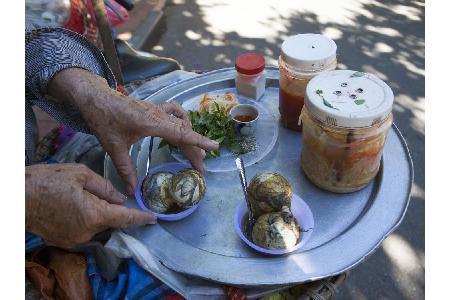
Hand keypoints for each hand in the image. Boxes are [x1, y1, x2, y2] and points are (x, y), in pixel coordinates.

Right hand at [25, 163, 155, 248]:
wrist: (17, 197)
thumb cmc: (48, 180)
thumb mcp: (80, 174)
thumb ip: (105, 187)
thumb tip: (120, 198)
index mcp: (94, 214)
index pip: (125, 218)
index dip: (141, 218)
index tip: (153, 218)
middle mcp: (87, 232)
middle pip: (111, 222)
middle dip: (113, 210)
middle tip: (100, 195)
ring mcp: (75, 240)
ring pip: (97, 227)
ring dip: (97, 216)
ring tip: (80, 198)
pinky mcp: (64, 242)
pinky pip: (83, 231)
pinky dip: (85, 221)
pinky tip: (73, 208)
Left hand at [48, 68, 217, 193]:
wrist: (95, 97)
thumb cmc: (104, 119)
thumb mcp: (113, 147)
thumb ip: (125, 169)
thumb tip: (132, 190)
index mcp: (153, 123)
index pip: (182, 134)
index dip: (200, 141)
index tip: (215, 147)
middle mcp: (159, 116)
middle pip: (184, 133)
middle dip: (195, 150)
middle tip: (200, 168)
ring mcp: (158, 111)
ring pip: (181, 124)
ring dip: (190, 137)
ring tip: (195, 153)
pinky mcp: (154, 109)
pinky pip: (175, 113)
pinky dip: (182, 121)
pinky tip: (182, 127)